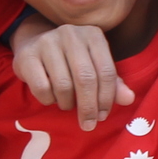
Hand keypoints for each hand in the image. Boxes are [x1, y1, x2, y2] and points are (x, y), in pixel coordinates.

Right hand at [12, 20, 131, 128]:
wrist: (34, 45)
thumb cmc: (70, 60)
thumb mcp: (94, 67)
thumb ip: (113, 83)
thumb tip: (129, 99)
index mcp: (93, 35)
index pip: (106, 71)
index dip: (106, 98)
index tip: (103, 116)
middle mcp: (71, 34)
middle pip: (85, 78)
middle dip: (89, 107)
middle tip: (88, 124)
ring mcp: (47, 42)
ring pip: (63, 85)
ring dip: (67, 103)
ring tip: (67, 105)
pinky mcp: (28, 55)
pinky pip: (42, 88)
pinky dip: (48, 100)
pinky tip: (51, 98)